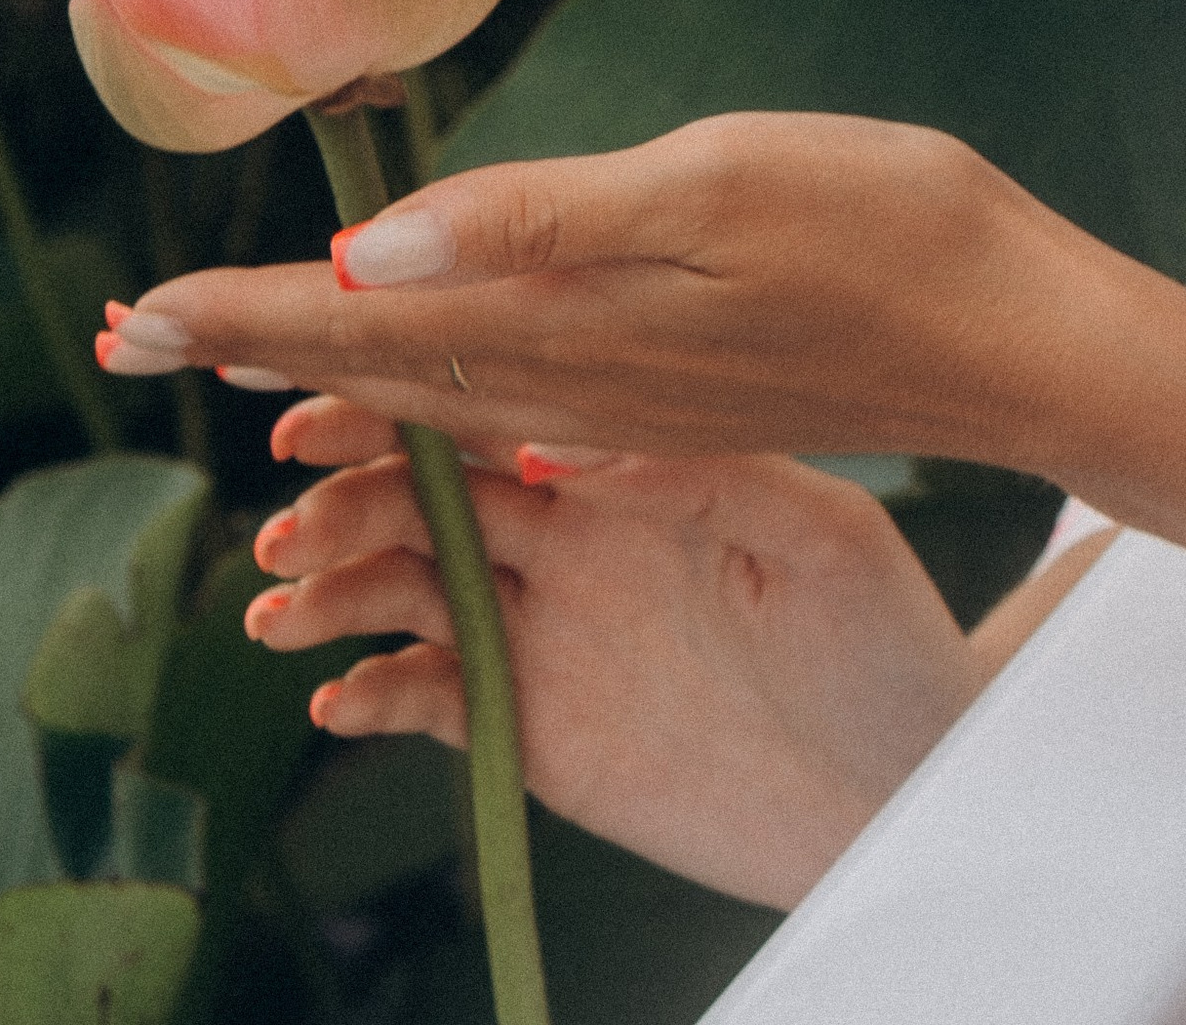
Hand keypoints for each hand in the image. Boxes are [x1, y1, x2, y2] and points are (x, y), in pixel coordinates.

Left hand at [101, 114, 1104, 472]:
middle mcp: (571, 388)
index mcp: (566, 331)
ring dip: (325, 364)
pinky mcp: (665, 396)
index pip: (363, 331)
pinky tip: (413, 356)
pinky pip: (499, 399)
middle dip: (254, 345)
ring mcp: (620, 404)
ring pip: (432, 391)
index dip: (245, 317)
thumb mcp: (707, 187)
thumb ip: (537, 223)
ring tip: (239, 341)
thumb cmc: (876, 229)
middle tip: (137, 331)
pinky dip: (420, 376)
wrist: (1012, 332)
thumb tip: (374, 250)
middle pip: (376, 372)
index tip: (136, 310)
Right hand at [246, 425, 982, 907]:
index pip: (488, 410)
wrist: (904, 783)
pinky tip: (338, 701)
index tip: (316, 402)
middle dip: (340, 499)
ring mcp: (548, 630)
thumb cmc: (883, 637)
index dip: (396, 402)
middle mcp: (569, 536)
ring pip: (407, 591)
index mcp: (623, 467)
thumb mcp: (819, 540)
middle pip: (422, 496)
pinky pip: (434, 701)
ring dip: (334, 595)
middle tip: (289, 526)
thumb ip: (705, 480)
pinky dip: (373, 695)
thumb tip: (570, 444)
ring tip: (281, 617)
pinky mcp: (539, 727)